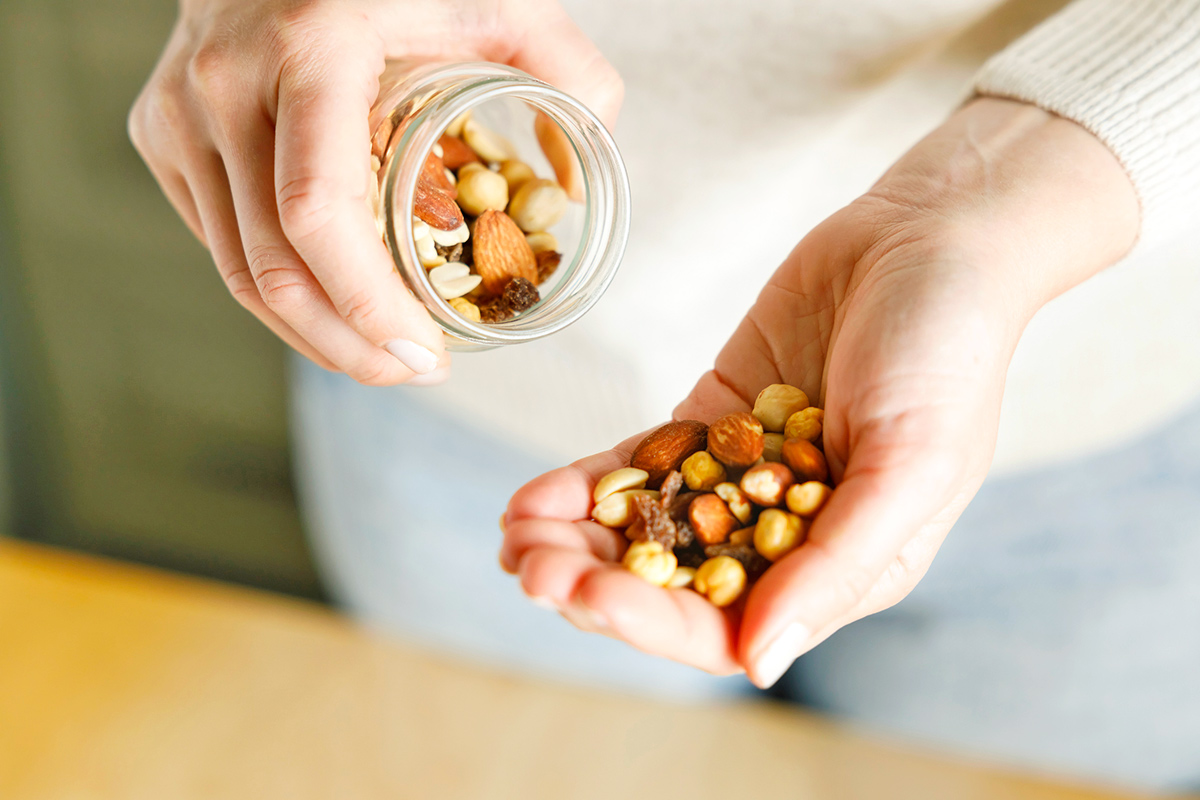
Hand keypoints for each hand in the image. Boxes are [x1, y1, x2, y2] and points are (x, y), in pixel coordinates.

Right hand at [129, 0, 621, 384]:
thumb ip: (568, 70)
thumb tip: (578, 183)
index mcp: (310, 51)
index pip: (317, 214)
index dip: (368, 305)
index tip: (427, 353)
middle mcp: (227, 87)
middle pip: (274, 268)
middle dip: (351, 346)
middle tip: (418, 371)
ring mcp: (181, 115)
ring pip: (239, 273)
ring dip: (315, 335)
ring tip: (384, 358)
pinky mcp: (161, 136)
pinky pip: (221, 244)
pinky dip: (281, 294)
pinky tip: (337, 308)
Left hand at [501, 98, 1138, 684]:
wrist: (926, 236)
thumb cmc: (946, 352)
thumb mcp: (910, 463)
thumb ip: (837, 565)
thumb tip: (760, 664)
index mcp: (842, 568)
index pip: (729, 627)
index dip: (649, 622)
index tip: (585, 594)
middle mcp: (786, 534)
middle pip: (672, 586)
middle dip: (595, 582)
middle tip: (527, 565)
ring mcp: (741, 477)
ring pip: (645, 528)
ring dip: (576, 539)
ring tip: (514, 530)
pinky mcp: (711, 422)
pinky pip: (640, 464)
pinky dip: (587, 482)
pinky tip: (534, 492)